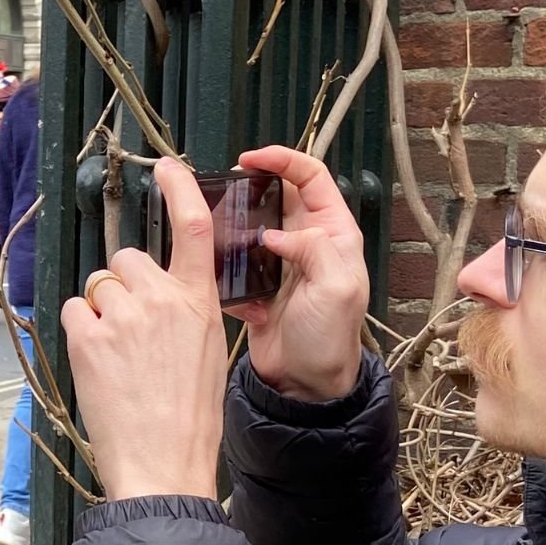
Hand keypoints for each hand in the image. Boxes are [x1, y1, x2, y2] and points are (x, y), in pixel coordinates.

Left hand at [62, 158, 227, 500]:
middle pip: (127, 261)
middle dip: (124, 287)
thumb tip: (159, 297)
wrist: (164, 464)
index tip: (167, 167)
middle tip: (133, 333)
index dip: (180, 190)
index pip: (194, 229)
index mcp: (199, 302)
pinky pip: (75, 310)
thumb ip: (186, 313)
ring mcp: (123, 315)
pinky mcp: (89, 335)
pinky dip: (80, 330)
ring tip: (118, 357)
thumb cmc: (189, 418)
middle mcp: (162, 299)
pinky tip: (99, 363)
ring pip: (99, 286)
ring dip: (101, 311)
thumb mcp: (208, 353)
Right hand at [227, 146, 368, 401]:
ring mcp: (280, 263)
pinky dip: (221, 262)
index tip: (250, 159)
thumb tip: (274, 234)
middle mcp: (308, 242)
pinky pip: (234, 262)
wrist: (306, 385)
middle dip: (249, 186)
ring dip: (230, 223)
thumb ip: (314, 249)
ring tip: (208, 223)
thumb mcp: (337, 289)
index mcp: (334, 234)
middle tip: (220, 186)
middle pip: (276, 196)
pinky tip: (212, 268)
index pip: (311, 178)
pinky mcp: (256, 285)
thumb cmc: (331, 340)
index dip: (282, 161)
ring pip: (250, 226)